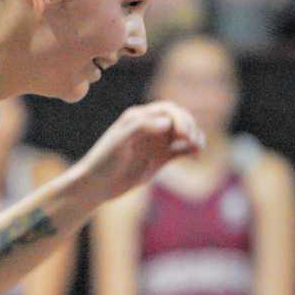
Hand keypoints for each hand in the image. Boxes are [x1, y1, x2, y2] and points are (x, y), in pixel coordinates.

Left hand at [76, 101, 205, 200]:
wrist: (97, 185)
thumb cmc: (103, 161)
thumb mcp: (119, 141)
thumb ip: (141, 127)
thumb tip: (167, 123)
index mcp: (139, 117)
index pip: (168, 110)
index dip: (179, 118)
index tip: (181, 133)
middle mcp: (150, 127)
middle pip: (179, 119)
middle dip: (189, 126)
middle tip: (190, 140)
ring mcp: (156, 143)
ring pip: (184, 134)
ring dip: (195, 137)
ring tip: (197, 147)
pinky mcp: (160, 159)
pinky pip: (182, 151)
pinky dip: (192, 151)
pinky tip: (195, 156)